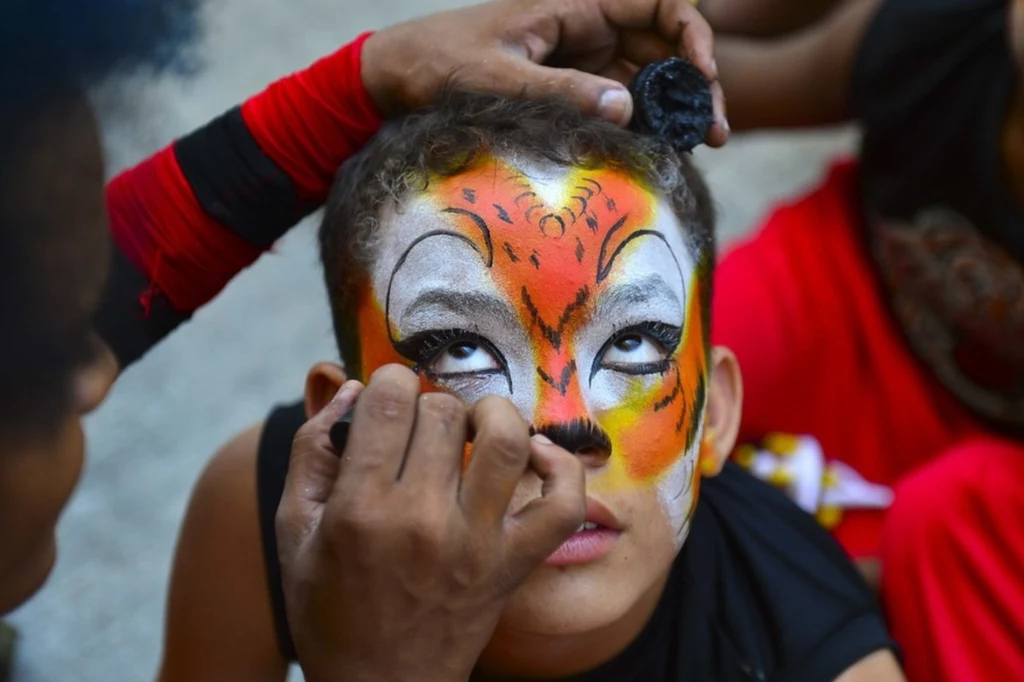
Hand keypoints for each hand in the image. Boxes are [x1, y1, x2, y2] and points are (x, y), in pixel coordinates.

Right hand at [275, 365, 585, 681]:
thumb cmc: (329, 607)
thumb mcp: (292, 530)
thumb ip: (311, 450)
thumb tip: (351, 387)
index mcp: (359, 509)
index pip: (391, 400)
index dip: (389, 384)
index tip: (386, 401)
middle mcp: (421, 521)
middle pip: (443, 412)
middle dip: (428, 405)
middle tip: (419, 431)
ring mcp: (476, 543)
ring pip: (505, 439)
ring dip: (490, 414)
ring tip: (472, 428)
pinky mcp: (514, 564)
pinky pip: (563, 503)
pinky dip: (562, 467)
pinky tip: (534, 455)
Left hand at [361, 0, 728, 144]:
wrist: (397, 76)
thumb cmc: (440, 62)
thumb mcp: (497, 78)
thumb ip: (560, 90)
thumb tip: (627, 109)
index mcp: (575, 4)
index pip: (660, 2)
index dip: (693, 33)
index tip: (702, 76)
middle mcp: (588, 27)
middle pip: (665, 46)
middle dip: (696, 85)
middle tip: (713, 133)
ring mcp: (582, 59)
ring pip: (649, 79)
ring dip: (676, 111)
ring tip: (695, 149)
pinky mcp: (570, 89)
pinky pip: (621, 103)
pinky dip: (643, 125)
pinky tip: (660, 152)